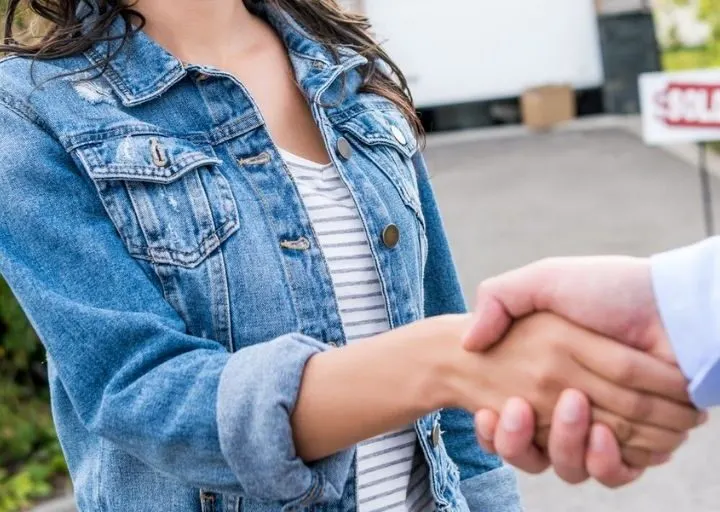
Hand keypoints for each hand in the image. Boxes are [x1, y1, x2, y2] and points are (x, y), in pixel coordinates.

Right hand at [466, 257, 704, 485]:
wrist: (667, 299)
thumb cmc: (604, 287)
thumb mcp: (541, 281)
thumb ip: (498, 300)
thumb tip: (469, 343)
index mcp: (548, 374)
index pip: (510, 420)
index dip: (497, 429)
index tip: (492, 409)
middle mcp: (571, 404)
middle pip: (534, 447)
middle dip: (520, 438)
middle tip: (521, 407)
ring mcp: (603, 424)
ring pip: (569, 465)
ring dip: (562, 446)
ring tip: (571, 408)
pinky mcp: (637, 441)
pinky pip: (612, 472)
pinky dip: (603, 462)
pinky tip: (600, 435)